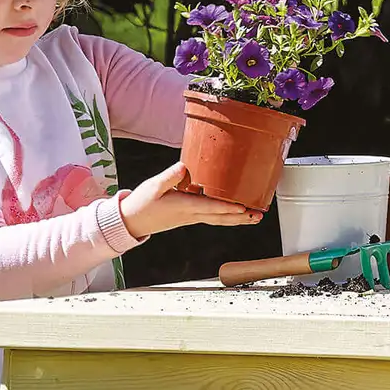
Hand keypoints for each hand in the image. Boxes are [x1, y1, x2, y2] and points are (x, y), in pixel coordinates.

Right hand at [119, 162, 262, 238]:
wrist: (132, 221)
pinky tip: (235, 214)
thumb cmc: (142, 204)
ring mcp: (191, 218)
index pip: (210, 207)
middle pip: (220, 218)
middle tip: (258, 216)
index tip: (243, 208)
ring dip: (237, 220)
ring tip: (254, 218)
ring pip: (219, 220)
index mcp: (183, 206)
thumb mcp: (152, 187)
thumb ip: (168, 177)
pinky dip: (226, 217)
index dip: (227, 208)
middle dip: (240, 217)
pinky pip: (213, 218)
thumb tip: (183, 167)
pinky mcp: (190, 218)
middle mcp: (191, 214)